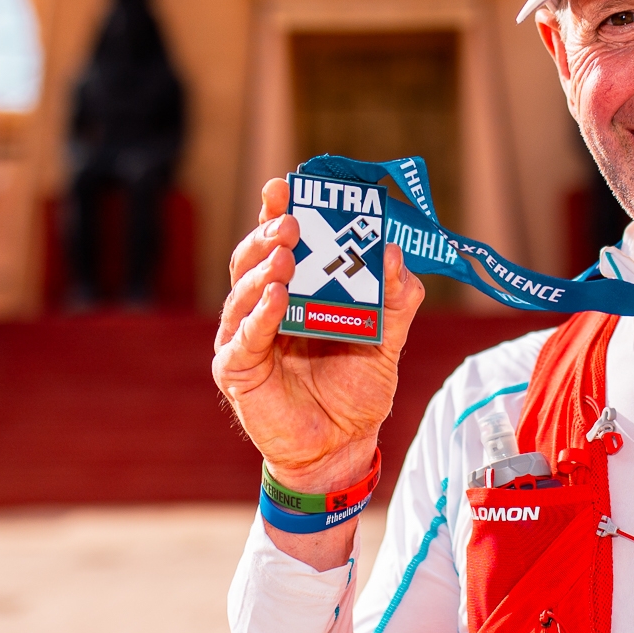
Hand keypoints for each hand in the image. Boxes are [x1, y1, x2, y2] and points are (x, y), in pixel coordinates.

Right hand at [214, 177, 425, 500]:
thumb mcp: (387, 340)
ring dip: (262, 269)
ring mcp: (245, 337)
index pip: (278, 243)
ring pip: (242, 292)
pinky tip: (276, 297)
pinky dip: (259, 315)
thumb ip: (395, 300)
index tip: (286, 185)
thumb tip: (396, 252)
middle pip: (252, 259)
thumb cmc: (356, 390)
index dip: (277, 212)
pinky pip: (244, 338)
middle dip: (268, 234)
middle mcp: (262, 307)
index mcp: (294, 292)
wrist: (342, 446)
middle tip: (291, 220)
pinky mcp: (237, 370)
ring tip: (285, 255)